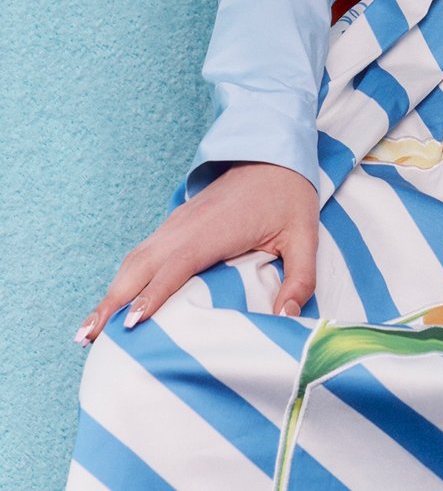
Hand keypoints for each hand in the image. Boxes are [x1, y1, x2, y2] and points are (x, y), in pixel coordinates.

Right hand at [74, 160, 317, 344]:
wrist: (274, 153)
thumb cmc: (289, 196)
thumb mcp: (305, 237)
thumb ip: (301, 280)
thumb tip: (287, 319)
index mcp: (215, 230)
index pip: (176, 266)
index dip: (153, 295)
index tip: (130, 325)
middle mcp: (187, 226)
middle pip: (141, 265)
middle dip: (112, 301)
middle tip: (87, 339)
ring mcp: (177, 224)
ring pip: (136, 260)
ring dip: (111, 292)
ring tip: (88, 331)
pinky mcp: (176, 225)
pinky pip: (143, 254)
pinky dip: (123, 279)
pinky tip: (113, 303)